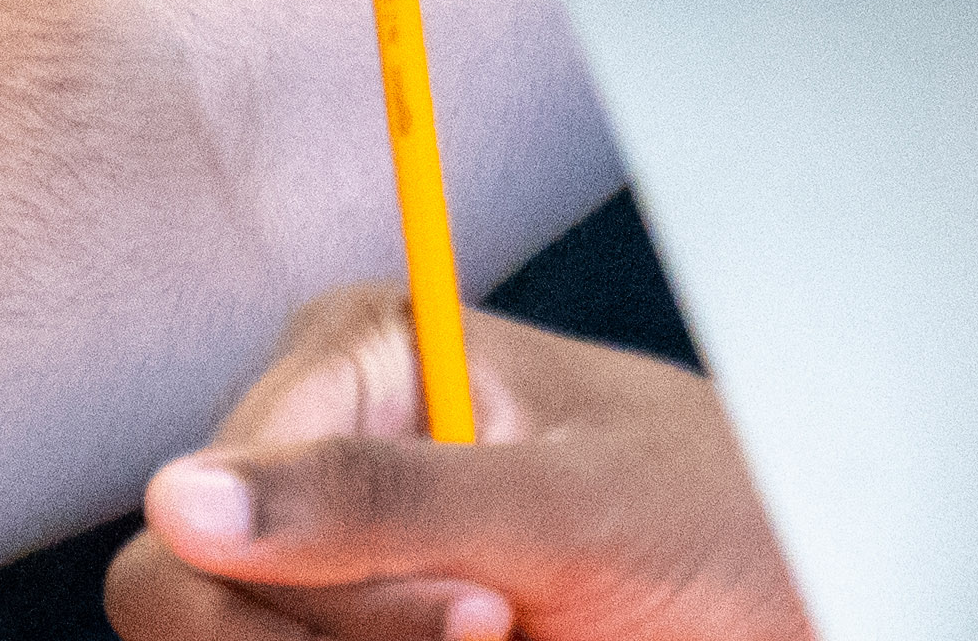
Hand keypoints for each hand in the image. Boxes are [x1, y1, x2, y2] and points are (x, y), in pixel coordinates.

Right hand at [106, 291, 806, 640]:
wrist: (795, 600)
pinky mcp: (357, 632)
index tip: (481, 615)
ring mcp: (336, 563)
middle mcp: (319, 457)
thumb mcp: (569, 506)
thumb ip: (380, 499)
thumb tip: (182, 501)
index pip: (197, 517)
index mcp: (351, 363)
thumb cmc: (723, 521)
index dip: (319, 598)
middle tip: (497, 634)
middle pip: (189, 605)